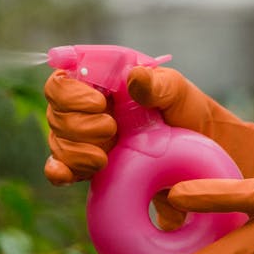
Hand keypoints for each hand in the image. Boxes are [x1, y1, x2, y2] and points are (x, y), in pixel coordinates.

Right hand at [43, 67, 253, 184]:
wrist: (199, 157)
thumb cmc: (188, 114)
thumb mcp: (178, 93)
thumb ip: (157, 84)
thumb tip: (134, 78)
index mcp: (101, 80)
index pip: (62, 79)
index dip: (70, 93)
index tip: (99, 104)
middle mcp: (87, 107)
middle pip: (55, 112)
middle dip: (78, 125)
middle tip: (111, 131)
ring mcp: (86, 137)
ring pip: (56, 141)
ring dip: (76, 151)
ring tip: (106, 158)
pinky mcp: (89, 165)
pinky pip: (60, 167)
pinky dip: (59, 170)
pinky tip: (64, 176)